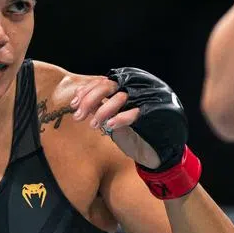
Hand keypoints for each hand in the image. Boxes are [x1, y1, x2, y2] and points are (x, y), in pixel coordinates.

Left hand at [71, 67, 187, 170]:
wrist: (159, 152)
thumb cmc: (134, 134)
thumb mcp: (114, 117)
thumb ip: (100, 106)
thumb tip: (79, 101)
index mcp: (128, 86)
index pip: (103, 81)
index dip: (86, 91)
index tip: (74, 104)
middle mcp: (138, 88)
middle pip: (108, 85)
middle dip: (89, 100)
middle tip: (78, 116)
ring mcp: (147, 99)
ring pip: (120, 97)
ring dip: (102, 111)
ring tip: (93, 125)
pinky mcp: (154, 113)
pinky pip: (134, 112)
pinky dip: (120, 118)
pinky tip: (109, 126)